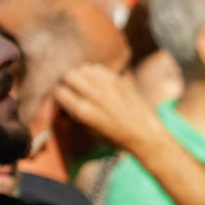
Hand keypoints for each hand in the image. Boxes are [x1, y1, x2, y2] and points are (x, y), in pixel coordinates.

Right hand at [52, 63, 166, 154]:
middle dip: (66, 81)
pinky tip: (98, 82)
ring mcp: (106, 86)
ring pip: (81, 68)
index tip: (62, 97)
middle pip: (68, 75)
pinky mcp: (117, 80)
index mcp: (84, 111)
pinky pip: (97, 68)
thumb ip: (74, 115)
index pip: (58, 91)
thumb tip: (61, 103)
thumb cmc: (116, 136)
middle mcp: (93, 95)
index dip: (59, 94)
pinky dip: (94, 73)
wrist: (145, 134)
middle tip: (71, 88)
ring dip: (80, 75)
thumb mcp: (90, 131)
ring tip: (85, 84)